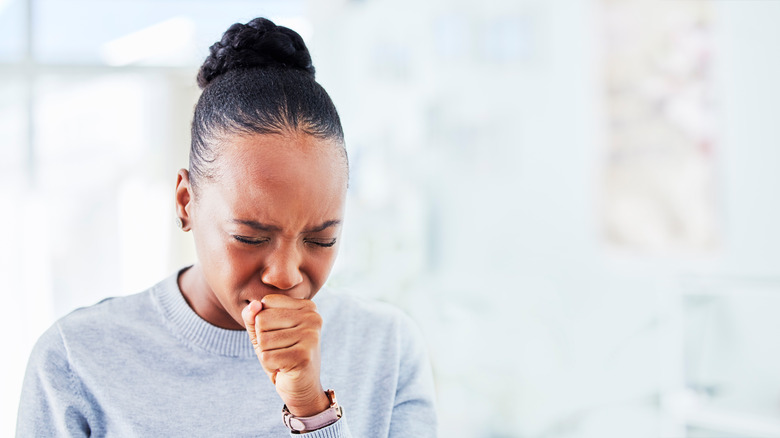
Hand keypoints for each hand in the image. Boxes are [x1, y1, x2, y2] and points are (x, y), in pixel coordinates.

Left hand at [241, 295, 330, 416]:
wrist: (302, 387)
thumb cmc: (281, 355)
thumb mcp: (264, 332)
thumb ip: (253, 316)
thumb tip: (253, 305)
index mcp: (307, 306)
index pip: (266, 302)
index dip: (263, 322)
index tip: (279, 334)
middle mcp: (312, 318)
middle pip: (262, 320)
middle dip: (263, 339)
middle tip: (280, 349)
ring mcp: (311, 336)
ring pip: (263, 340)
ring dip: (266, 354)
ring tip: (282, 358)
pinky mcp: (304, 356)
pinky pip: (266, 357)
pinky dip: (269, 366)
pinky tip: (284, 368)